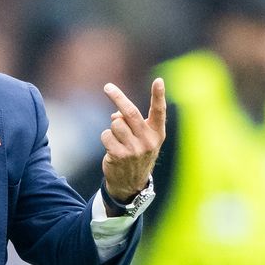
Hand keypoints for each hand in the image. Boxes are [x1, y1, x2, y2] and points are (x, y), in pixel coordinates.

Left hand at [101, 78, 165, 199]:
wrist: (131, 183)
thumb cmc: (137, 153)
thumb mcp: (141, 139)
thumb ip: (132, 123)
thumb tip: (116, 115)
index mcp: (157, 134)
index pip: (159, 111)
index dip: (159, 95)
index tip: (158, 80)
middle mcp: (148, 141)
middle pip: (130, 112)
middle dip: (117, 96)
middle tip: (107, 87)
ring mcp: (134, 149)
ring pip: (115, 124)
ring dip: (113, 128)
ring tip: (118, 140)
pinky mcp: (119, 155)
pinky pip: (106, 135)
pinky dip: (106, 138)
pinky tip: (112, 148)